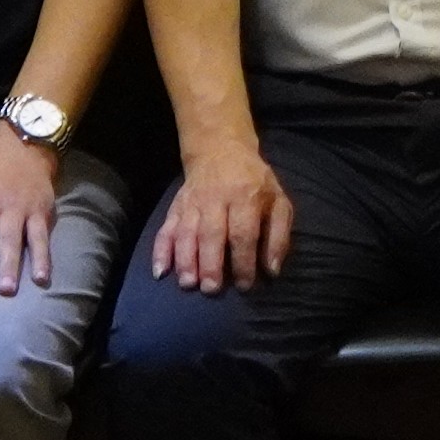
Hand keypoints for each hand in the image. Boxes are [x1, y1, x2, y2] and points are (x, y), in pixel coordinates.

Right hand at [150, 137, 295, 293]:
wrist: (220, 150)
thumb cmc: (254, 183)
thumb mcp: (277, 200)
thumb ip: (278, 235)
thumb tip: (272, 271)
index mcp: (245, 196)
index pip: (243, 233)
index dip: (243, 261)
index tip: (244, 285)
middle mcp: (216, 199)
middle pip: (211, 233)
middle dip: (210, 263)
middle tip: (211, 289)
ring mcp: (192, 203)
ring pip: (186, 233)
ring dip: (185, 260)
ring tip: (188, 283)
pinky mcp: (176, 207)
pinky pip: (165, 229)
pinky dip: (160, 250)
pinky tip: (160, 271)